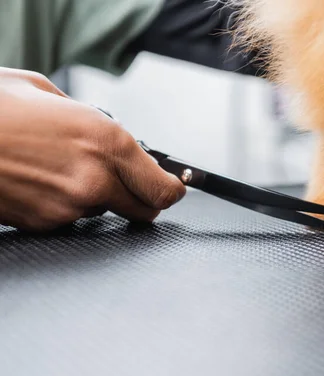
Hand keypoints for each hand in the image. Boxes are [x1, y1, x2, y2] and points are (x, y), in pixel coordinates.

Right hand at [0, 67, 185, 230]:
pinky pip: (71, 218)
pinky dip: (66, 204)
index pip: (163, 187)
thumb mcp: (49, 93)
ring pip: (103, 212)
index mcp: (108, 142)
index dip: (172, 190)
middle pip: (145, 210)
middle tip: (131, 187)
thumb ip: (91, 119)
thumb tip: (109, 133)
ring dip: (96, 197)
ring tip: (62, 169)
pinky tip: (41, 182)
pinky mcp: (44, 224)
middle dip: (143, 199)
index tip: (172, 188)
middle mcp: (96, 180)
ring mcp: (70, 207)